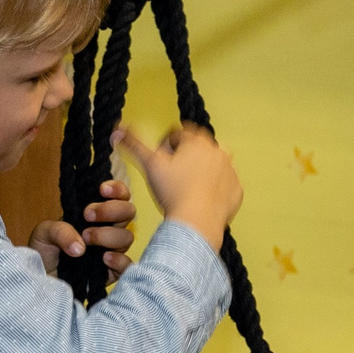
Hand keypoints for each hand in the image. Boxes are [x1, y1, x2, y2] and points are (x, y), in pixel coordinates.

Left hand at [29, 181, 137, 279]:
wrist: (41, 280)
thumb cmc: (44, 252)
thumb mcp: (44, 234)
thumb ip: (60, 231)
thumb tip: (81, 247)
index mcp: (96, 215)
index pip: (119, 196)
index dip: (117, 189)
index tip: (101, 190)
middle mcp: (108, 229)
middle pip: (128, 211)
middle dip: (110, 209)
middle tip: (87, 215)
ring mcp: (112, 251)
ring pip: (126, 237)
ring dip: (107, 235)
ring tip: (85, 239)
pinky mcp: (112, 272)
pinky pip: (128, 265)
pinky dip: (119, 260)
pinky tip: (104, 259)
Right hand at [113, 125, 241, 251]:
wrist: (196, 223)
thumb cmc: (173, 193)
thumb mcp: (149, 164)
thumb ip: (133, 144)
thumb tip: (116, 129)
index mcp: (196, 140)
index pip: (178, 134)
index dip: (165, 146)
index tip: (160, 162)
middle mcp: (218, 151)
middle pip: (197, 147)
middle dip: (185, 157)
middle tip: (172, 177)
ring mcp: (230, 171)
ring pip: (213, 165)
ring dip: (201, 171)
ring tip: (187, 188)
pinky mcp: (236, 190)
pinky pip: (225, 185)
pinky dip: (215, 189)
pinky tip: (201, 200)